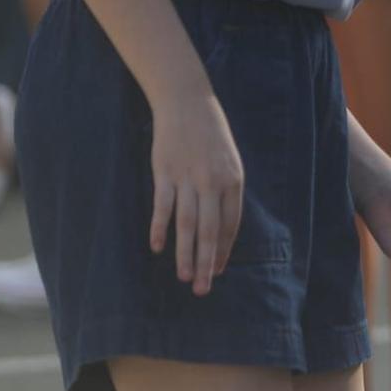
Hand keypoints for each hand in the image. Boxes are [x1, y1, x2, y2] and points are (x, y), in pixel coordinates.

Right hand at [147, 90, 243, 295]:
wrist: (187, 101)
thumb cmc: (210, 133)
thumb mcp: (229, 159)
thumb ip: (225, 190)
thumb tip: (220, 225)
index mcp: (233, 180)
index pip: (230, 225)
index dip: (223, 250)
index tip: (217, 271)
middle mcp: (213, 182)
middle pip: (210, 231)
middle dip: (206, 263)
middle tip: (203, 289)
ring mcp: (188, 178)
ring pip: (187, 225)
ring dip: (185, 254)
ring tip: (183, 277)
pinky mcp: (165, 173)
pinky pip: (162, 207)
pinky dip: (159, 229)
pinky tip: (157, 248)